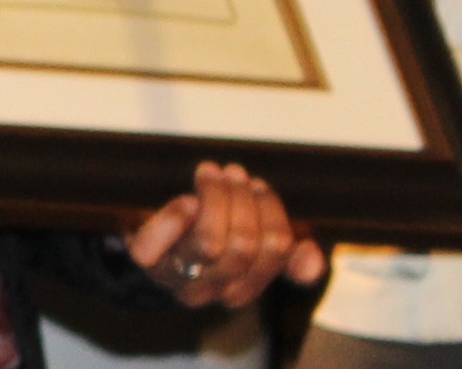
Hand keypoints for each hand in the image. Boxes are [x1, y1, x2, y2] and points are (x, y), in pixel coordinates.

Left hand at [123, 161, 325, 306]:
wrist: (148, 240)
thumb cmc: (204, 233)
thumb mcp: (249, 240)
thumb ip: (285, 253)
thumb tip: (315, 265)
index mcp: (241, 286)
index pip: (276, 247)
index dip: (270, 208)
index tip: (257, 186)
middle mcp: (209, 288)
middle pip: (244, 244)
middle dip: (241, 197)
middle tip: (233, 173)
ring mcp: (176, 275)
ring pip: (210, 242)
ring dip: (215, 196)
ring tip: (211, 173)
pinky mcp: (146, 261)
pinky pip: (155, 247)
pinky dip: (172, 218)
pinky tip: (185, 201)